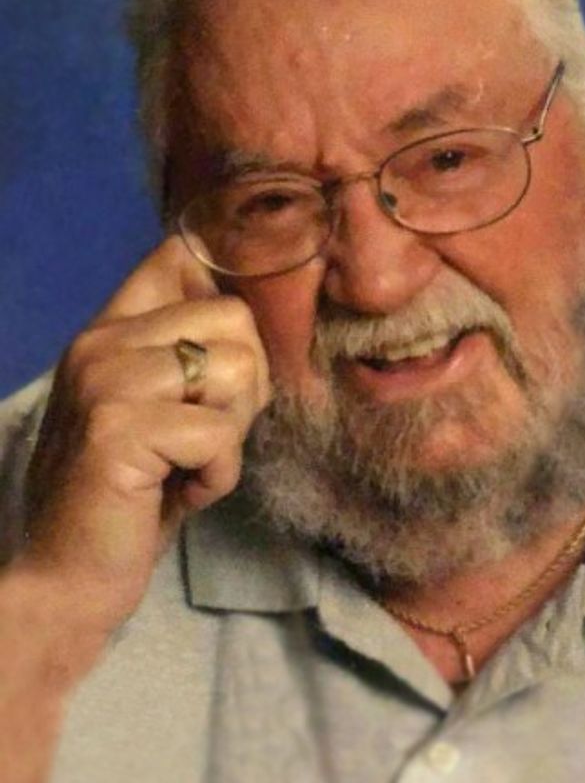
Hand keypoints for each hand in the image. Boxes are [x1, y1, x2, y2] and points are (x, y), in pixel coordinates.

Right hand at [20, 235, 269, 635]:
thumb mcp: (161, 410)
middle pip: (235, 317)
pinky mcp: (117, 429)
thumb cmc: (130, 496)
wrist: (65, 581)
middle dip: (246, 386)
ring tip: (190, 463)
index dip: (231, 288)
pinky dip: (218, 474)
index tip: (238, 348)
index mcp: (111, 330)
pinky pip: (220, 434)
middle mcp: (102, 341)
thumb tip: (268, 316)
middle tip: (208, 434)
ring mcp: (106, 381)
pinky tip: (182, 493)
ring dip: (232, 432)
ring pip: (238, 369)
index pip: (181, 254)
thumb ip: (195, 356)